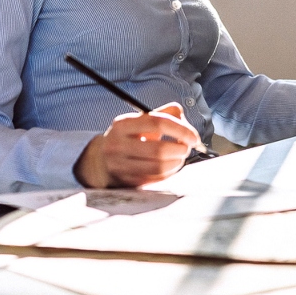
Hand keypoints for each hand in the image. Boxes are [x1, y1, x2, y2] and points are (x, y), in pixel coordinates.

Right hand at [73, 103, 204, 187]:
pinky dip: (170, 172)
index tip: (193, 136)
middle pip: (159, 149)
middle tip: (187, 147)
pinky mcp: (127, 181)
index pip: (157, 123)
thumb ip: (162, 113)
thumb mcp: (139, 120)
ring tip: (180, 156)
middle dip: (181, 148)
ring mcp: (121, 165)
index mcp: (122, 124)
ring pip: (159, 167)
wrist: (101, 160)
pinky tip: (171, 166)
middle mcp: (118, 145)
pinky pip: (156, 179)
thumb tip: (183, 116)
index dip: (181, 129)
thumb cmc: (128, 137)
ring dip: (177, 162)